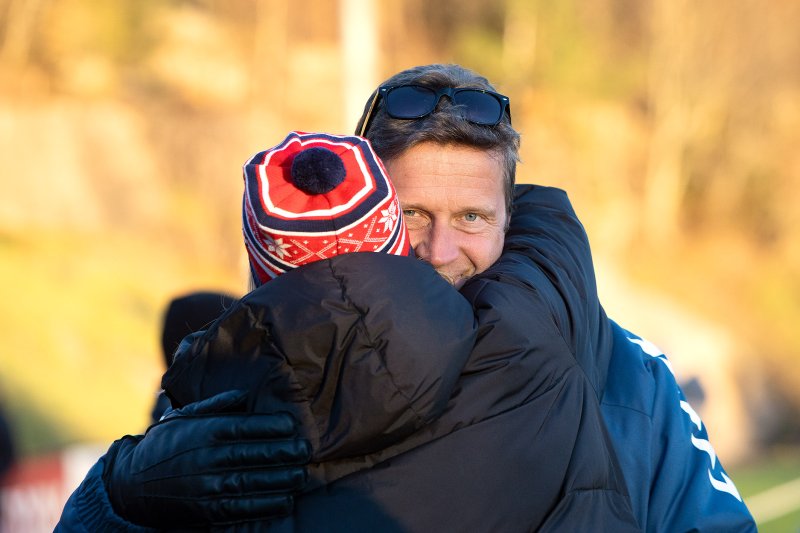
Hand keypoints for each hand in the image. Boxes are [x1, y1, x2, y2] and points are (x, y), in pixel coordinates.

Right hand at [103, 390, 309, 527]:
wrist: (130, 485)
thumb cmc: (165, 445)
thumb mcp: (185, 417)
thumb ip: (217, 405)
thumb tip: (246, 394)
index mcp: (204, 431)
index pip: (246, 427)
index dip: (273, 426)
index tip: (292, 425)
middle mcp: (206, 458)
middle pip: (254, 455)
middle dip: (285, 453)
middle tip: (305, 450)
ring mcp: (207, 486)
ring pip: (252, 482)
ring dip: (282, 480)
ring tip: (301, 475)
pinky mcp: (206, 510)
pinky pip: (242, 508)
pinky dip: (266, 505)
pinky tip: (285, 500)